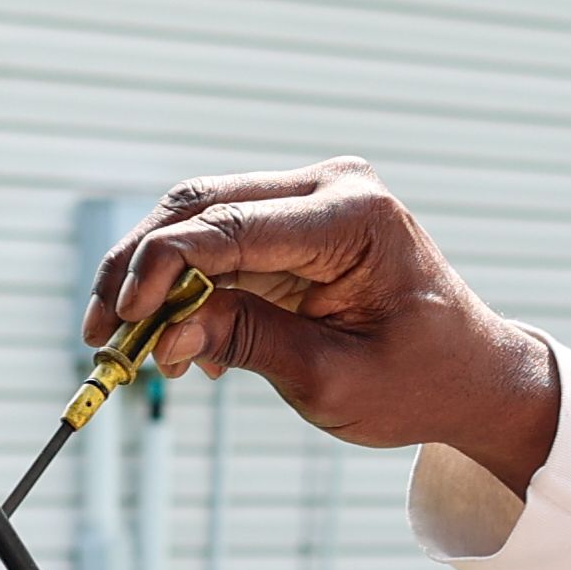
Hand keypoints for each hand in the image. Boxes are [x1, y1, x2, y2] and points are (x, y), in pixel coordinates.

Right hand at [86, 158, 562, 488]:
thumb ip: (248, 343)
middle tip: (98, 333)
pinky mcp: (295, 225)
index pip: (231, 226)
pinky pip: (220, 243)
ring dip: (154, 281)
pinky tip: (179, 346)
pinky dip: (186, 289)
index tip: (120, 321)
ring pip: (199, 220)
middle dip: (138, 269)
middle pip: (201, 207)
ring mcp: (312, 200)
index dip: (161, 269)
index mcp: (354, 216)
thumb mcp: (333, 378)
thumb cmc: (421, 380)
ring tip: (127, 347)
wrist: (472, 375)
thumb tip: (162, 335)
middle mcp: (330, 188)